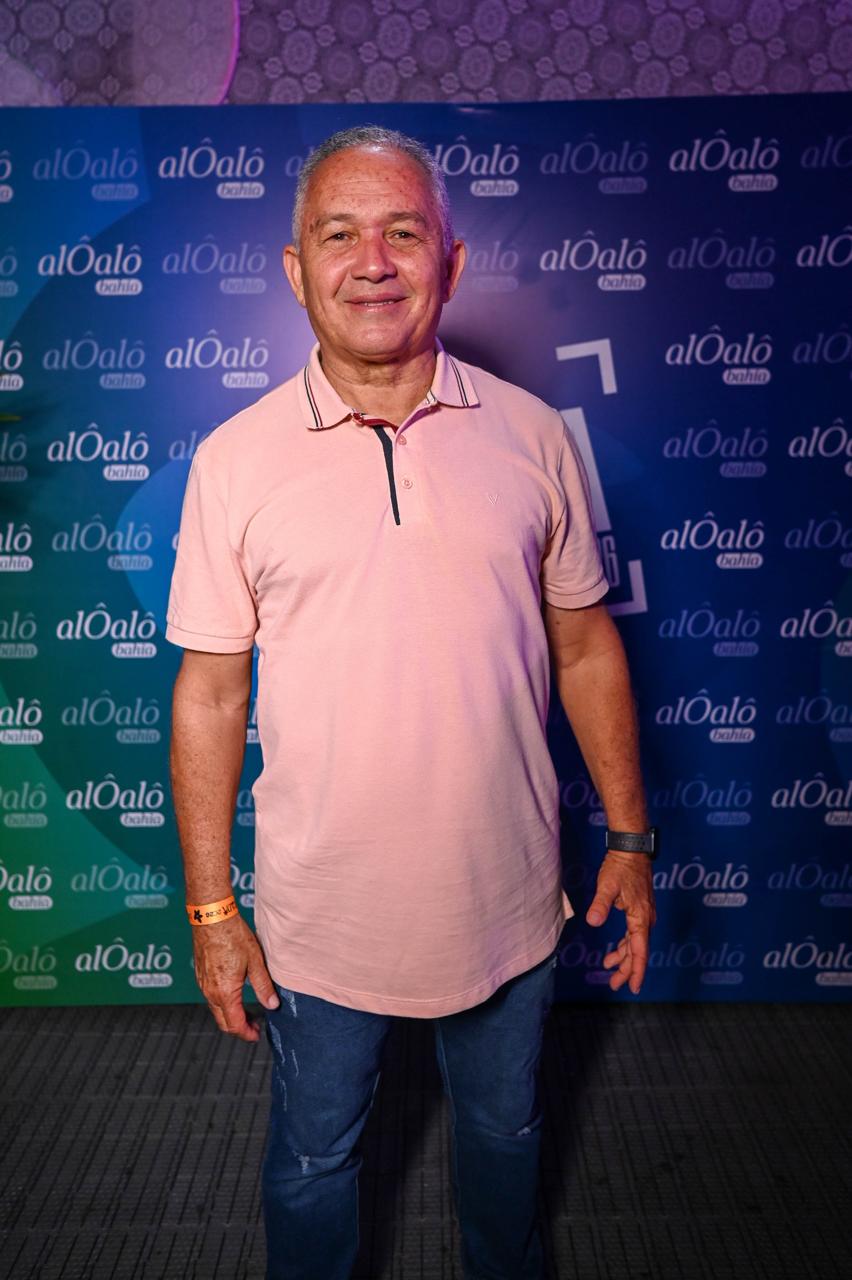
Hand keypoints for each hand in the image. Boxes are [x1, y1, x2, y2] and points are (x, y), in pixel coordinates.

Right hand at [191, 913, 279, 1041]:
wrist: (211, 917)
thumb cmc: (233, 936)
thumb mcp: (255, 961)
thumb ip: (264, 986)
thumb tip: (272, 1005)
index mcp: (225, 992)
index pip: (234, 1024)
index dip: (246, 1033)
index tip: (256, 1034)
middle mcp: (210, 992)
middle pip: (223, 1022)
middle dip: (239, 1028)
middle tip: (255, 1025)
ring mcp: (203, 984)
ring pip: (216, 1010)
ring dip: (231, 1015)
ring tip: (248, 1010)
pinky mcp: (200, 975)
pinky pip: (211, 997)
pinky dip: (223, 1003)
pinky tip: (235, 994)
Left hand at [586, 849, 656, 994]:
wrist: (632, 849)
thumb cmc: (621, 866)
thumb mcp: (607, 886)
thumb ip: (600, 905)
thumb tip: (593, 921)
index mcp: (640, 917)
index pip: (639, 950)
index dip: (636, 970)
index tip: (634, 987)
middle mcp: (645, 919)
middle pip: (637, 951)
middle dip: (627, 969)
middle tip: (614, 984)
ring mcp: (643, 915)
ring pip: (635, 944)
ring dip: (624, 957)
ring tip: (609, 968)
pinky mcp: (639, 909)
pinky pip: (633, 934)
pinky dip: (624, 944)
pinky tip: (616, 949)